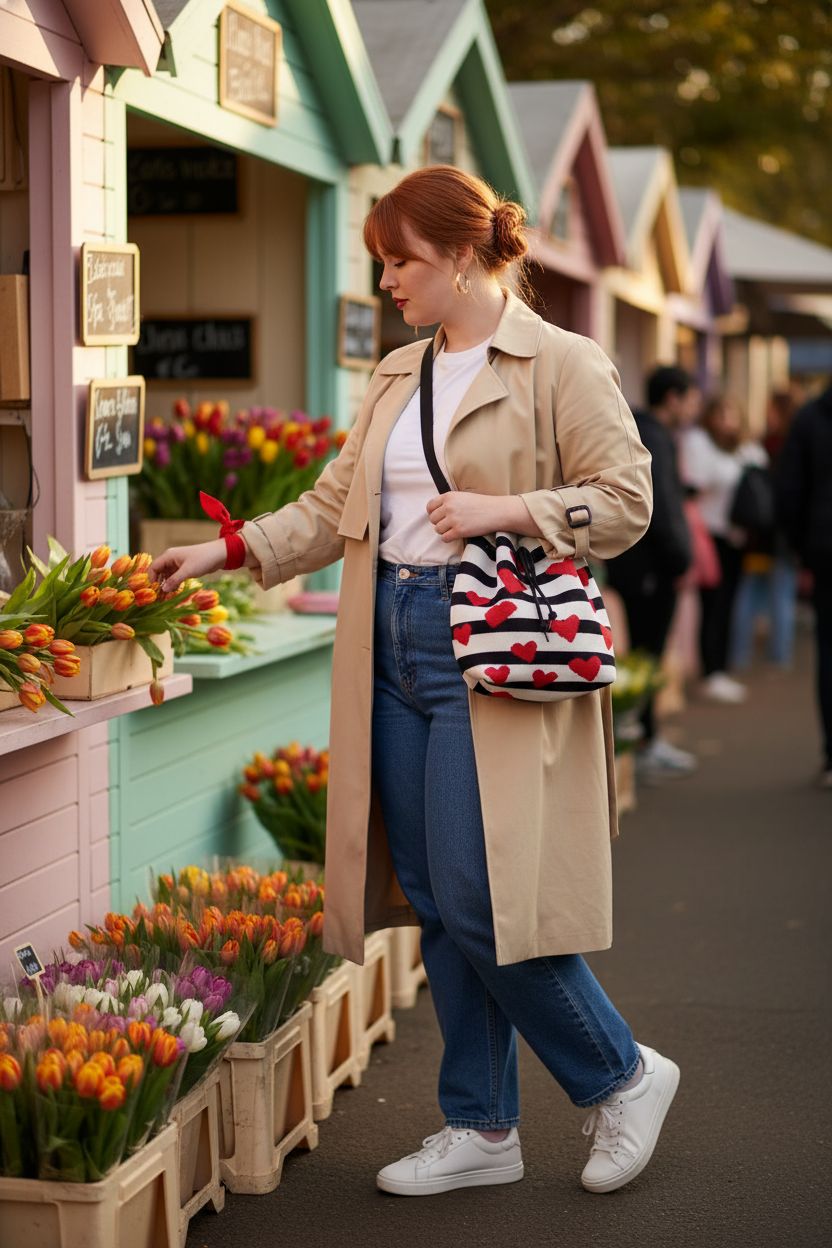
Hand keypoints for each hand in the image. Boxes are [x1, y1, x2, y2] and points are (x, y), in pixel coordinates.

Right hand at [150, 539, 227, 592]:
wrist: (219, 555)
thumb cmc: (203, 560)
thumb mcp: (188, 571)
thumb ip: (174, 580)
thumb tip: (163, 590)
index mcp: (169, 555)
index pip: (154, 567)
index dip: (152, 579)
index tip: (154, 591)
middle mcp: (171, 558)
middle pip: (159, 572)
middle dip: (159, 583)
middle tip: (160, 596)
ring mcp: (178, 563)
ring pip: (167, 575)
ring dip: (167, 584)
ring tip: (166, 596)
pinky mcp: (184, 568)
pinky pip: (175, 576)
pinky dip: (174, 583)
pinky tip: (175, 591)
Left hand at [426, 492, 541, 541]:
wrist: (496, 511)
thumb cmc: (482, 504)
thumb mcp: (463, 496)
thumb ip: (449, 502)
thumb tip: (436, 512)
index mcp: (449, 496)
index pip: (430, 506)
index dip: (433, 513)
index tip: (439, 517)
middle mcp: (449, 507)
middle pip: (433, 519)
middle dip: (440, 523)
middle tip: (450, 524)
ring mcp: (453, 519)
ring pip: (438, 530)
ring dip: (444, 531)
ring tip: (455, 529)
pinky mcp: (459, 531)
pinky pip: (445, 538)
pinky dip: (449, 538)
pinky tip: (457, 535)